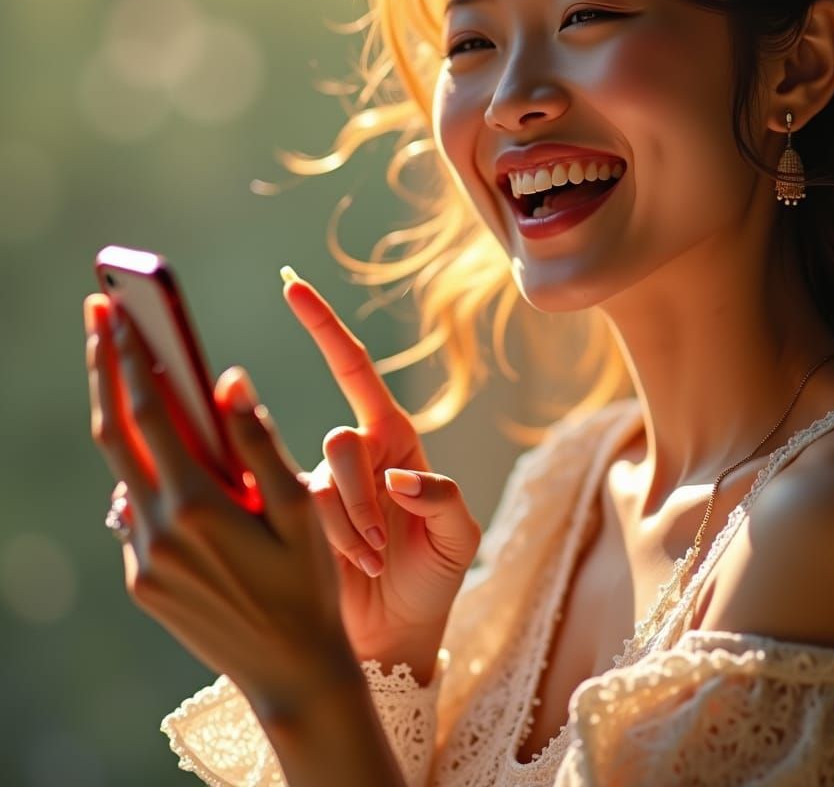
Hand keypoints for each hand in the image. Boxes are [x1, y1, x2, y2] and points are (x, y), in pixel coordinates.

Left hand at [83, 293, 356, 719]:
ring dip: (125, 421)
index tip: (117, 308)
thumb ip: (259, 440)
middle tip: (98, 313)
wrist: (289, 672)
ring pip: (123, 473)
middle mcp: (156, 531)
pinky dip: (144, 476)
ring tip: (135, 377)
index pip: (151, 411)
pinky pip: (134, 513)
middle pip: (115, 432)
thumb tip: (227, 380)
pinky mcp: (141, 581)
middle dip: (104, 367)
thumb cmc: (309, 585)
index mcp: (199, 506)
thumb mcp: (300, 508)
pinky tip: (168, 464)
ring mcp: (142, 559)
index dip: (131, 354)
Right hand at [282, 271, 480, 682]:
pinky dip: (330, 546)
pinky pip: (296, 516)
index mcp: (394, 438)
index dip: (323, 327)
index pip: (353, 369)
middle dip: (361, 500)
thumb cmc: (433, 574)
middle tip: (379, 550)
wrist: (397, 631)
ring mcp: (320, 487)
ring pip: (318, 483)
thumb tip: (401, 478)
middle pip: (340, 442)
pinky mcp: (293, 521)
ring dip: (348, 531)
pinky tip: (353, 571)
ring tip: (372, 565)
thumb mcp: (459, 536)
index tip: (291, 285)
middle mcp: (354, 454)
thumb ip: (444, 498)